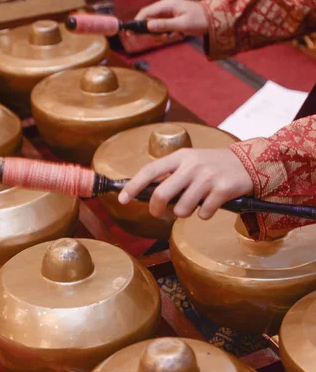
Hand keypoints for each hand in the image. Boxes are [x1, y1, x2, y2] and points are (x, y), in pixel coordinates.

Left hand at [118, 149, 252, 219]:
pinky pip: (203, 214)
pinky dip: (204, 214)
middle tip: (160, 213)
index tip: (122, 199)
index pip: (150, 170)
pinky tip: (210, 205)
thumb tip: (145, 192)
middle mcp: (193, 165)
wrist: (249, 163)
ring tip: (193, 205)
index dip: (133, 186)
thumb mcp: (190, 162)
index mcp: (180, 157)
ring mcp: (208, 177)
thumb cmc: (213, 165)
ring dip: (184, 213)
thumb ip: (170, 174)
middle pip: (162, 194)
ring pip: (182, 209)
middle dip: (157, 209)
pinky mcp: (223, 190)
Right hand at [135, 0, 208, 34]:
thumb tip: (148, 27)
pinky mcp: (172, 18)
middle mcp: (166, 6)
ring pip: (156, 26)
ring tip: (176, 36)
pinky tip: (178, 35)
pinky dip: (168, 34)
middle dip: (154, 32)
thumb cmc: (199, 20)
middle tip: (165, 38)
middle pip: (149, 20)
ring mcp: (168, 12)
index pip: (146, 12)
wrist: (213, 19)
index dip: (137, 22)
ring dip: (163, 35)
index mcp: (167, 4)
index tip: (131, 32)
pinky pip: (163, 28)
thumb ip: (164, 26)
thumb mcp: (181, 25)